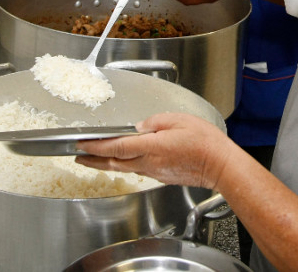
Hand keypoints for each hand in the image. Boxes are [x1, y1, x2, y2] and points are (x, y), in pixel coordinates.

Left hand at [75, 113, 234, 189]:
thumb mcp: (179, 120)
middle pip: (114, 163)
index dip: (96, 146)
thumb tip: (141, 127)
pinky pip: (137, 170)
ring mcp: (155, 172)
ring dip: (106, 164)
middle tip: (78, 157)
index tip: (81, 144)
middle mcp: (149, 163)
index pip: (116, 147)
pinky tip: (122, 162)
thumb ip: (155, 122)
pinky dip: (123, 166)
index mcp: (151, 147)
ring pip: (124, 168)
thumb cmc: (205, 142)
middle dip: (93, 160)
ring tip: (93, 160)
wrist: (220, 166)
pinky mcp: (162, 176)